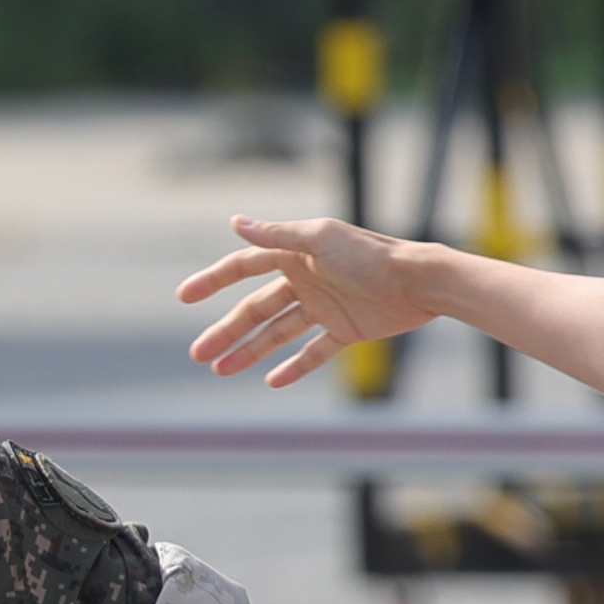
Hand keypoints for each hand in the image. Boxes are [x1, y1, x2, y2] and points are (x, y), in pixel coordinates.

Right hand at [177, 215, 441, 386]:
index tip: (184, 297)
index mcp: (295, 254)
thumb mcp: (319, 239)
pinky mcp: (345, 330)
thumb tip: (234, 222)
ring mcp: (323, 307)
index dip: (213, 280)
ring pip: (277, 333)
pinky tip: (271, 381)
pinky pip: (313, 352)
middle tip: (198, 355)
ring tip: (221, 370)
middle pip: (255, 309)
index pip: (243, 267)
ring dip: (249, 351)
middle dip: (226, 331)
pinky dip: (294, 367)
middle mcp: (305, 280)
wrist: (418, 282)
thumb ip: (276, 235)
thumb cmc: (370, 254)